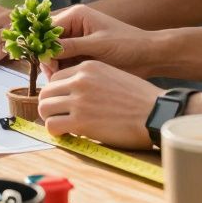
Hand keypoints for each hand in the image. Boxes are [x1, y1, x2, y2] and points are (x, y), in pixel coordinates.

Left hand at [38, 60, 161, 149]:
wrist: (156, 113)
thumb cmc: (140, 99)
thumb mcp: (113, 76)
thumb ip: (92, 81)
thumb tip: (75, 94)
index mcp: (88, 67)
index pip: (56, 77)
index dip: (57, 93)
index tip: (62, 104)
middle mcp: (80, 81)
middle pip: (46, 92)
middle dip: (49, 106)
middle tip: (58, 117)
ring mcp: (78, 100)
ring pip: (44, 108)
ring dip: (51, 119)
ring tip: (63, 126)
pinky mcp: (80, 121)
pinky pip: (52, 126)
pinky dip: (56, 132)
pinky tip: (68, 135)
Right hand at [41, 4, 156, 78]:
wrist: (148, 56)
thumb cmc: (127, 44)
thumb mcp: (98, 44)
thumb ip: (72, 46)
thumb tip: (46, 51)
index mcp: (76, 16)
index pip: (48, 29)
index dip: (44, 46)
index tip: (48, 64)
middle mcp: (73, 27)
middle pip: (49, 43)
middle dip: (49, 59)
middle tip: (53, 77)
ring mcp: (76, 42)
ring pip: (55, 55)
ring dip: (55, 68)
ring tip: (60, 82)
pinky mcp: (81, 55)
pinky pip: (64, 63)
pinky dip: (63, 73)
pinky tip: (66, 82)